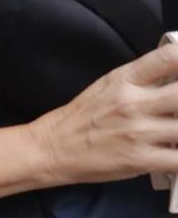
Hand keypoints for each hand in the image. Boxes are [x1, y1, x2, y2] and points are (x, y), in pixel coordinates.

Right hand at [30, 41, 177, 185]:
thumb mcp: (108, 85)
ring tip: (174, 128)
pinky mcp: (141, 160)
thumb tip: (177, 73)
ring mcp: (139, 133)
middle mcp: (134, 103)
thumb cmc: (81, 118)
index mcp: (125, 80)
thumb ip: (143, 78)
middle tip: (177, 108)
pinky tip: (176, 152)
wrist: (51, 148)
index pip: (169, 57)